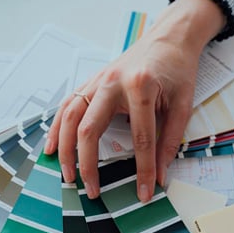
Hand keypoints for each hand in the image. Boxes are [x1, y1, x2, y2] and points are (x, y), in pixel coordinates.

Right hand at [45, 0, 221, 201]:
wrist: (169, 38)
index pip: (140, 139)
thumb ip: (169, 141)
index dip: (143, 170)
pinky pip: (66, 106)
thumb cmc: (177, 70)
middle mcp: (112, 83)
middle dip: (88, 164)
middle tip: (91, 191)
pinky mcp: (90, 82)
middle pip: (90, 129)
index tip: (144, 194)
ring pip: (69, 118)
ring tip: (67, 175)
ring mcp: (97, 80)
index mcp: (141, 87)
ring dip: (64, 149)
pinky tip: (51, 147)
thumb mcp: (182, 105)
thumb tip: (160, 176)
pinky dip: (56, 128)